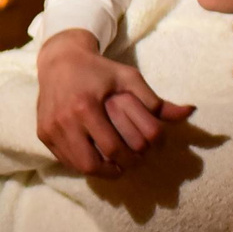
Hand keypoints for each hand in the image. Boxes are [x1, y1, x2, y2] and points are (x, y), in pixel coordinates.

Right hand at [36, 30, 190, 174]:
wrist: (60, 60)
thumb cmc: (99, 70)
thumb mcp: (129, 79)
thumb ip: (157, 102)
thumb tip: (190, 112)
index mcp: (86, 106)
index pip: (113, 148)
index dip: (131, 159)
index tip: (141, 158)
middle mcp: (64, 119)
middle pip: (94, 164)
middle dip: (116, 169)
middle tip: (129, 165)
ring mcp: (51, 128)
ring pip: (78, 166)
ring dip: (100, 171)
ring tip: (114, 164)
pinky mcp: (43, 133)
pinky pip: (66, 160)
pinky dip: (83, 164)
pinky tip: (97, 156)